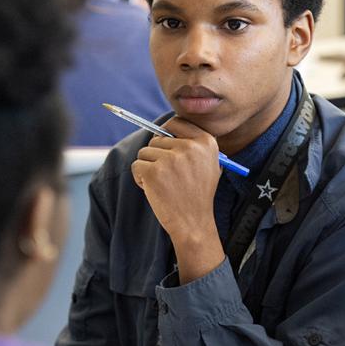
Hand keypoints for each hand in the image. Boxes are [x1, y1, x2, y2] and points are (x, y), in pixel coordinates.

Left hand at [131, 117, 225, 282]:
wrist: (194, 223)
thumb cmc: (197, 195)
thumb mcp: (208, 164)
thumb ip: (192, 145)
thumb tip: (163, 130)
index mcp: (206, 142)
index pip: (176, 122)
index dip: (166, 133)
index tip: (164, 146)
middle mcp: (189, 147)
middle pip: (156, 139)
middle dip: (156, 157)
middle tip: (168, 177)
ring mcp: (170, 159)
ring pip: (144, 153)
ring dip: (148, 168)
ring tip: (163, 185)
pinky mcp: (153, 171)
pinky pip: (136, 166)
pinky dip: (140, 179)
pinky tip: (154, 190)